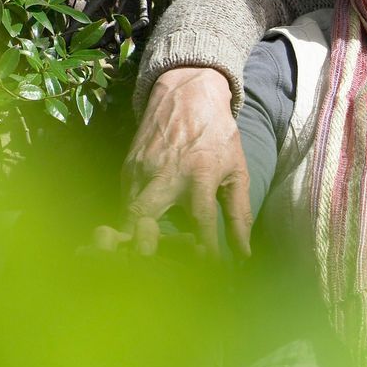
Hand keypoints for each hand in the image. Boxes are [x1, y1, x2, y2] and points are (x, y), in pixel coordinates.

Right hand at [120, 66, 249, 255]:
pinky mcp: (127, 167)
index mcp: (200, 174)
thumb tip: (244, 253)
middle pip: (143, 218)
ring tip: (144, 263)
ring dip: (132, 239)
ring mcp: (141, 170)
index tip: (209, 272)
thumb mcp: (236, 170)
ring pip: (126, 213)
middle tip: (153, 273)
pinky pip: (123, 201)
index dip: (204, 251)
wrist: (187, 93)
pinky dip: (129, 222)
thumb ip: (240, 213)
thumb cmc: (218, 134)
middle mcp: (166, 173)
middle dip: (144, 247)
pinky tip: (139, 238)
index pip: (200, 221)